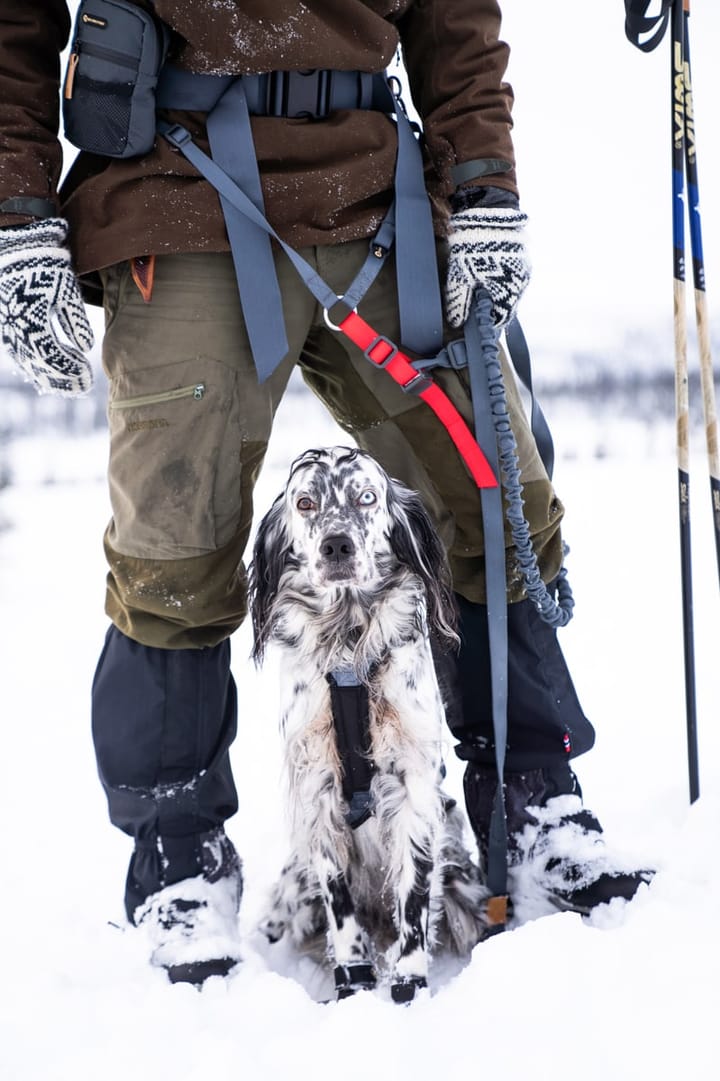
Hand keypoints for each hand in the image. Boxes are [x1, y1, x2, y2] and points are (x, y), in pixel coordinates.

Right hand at [0, 218, 93, 395]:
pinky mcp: (8, 324)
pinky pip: (19, 352)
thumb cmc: (45, 267)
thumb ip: (75, 320)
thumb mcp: (65, 290)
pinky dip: (34, 364)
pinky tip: (48, 369)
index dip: (69, 371)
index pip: (52, 357)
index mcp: (32, 322)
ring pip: (27, 362)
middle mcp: (16, 330)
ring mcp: (9, 328)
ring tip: (67, 384)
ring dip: (47, 375)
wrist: (16, 249)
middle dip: (61, 379)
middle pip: (39, 365)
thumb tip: (86, 348)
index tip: (87, 379)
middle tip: (81, 387)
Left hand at [444, 206, 530, 328]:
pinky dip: (501, 281)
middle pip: (506, 306)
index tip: (473, 321)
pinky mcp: (523, 258)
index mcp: (508, 293)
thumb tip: (456, 321)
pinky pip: (513, 278)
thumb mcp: (459, 278)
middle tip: (473, 304)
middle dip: (491, 308)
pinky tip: (487, 274)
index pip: (500, 319)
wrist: (488, 214)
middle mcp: (521, 284)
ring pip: (510, 292)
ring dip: (496, 294)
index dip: (486, 323)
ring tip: (478, 287)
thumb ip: (458, 302)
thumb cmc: (472, 248)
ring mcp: (525, 271)